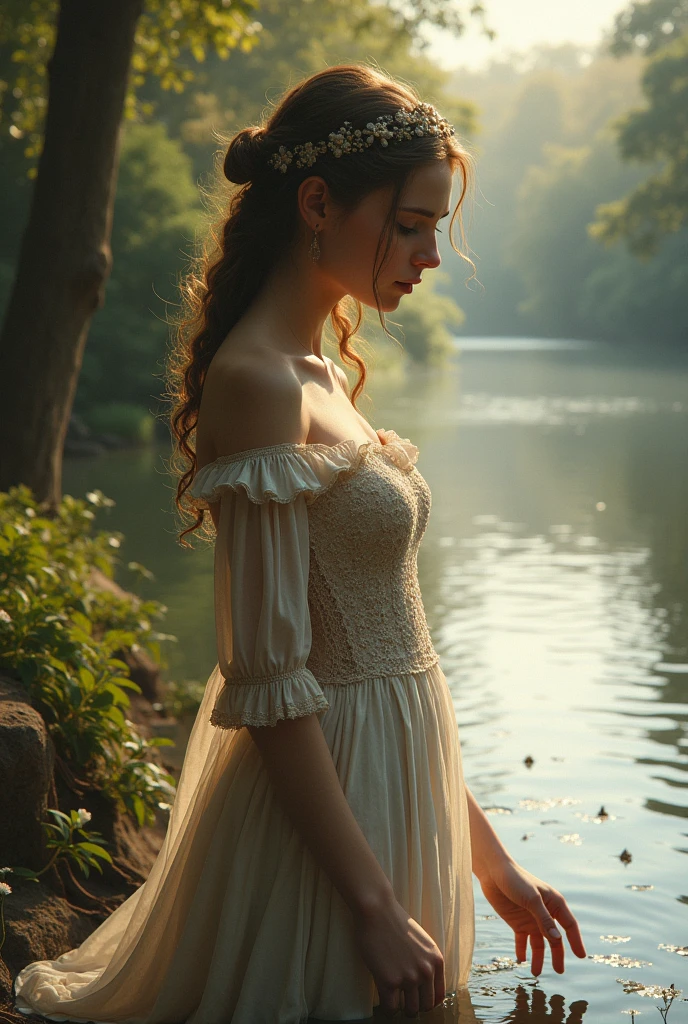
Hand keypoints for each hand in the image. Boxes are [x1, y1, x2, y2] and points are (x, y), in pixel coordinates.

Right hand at [352, 894, 445, 1016]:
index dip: (427, 1000)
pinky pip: (391, 1009)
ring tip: (394, 998)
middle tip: (403, 998)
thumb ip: (427, 962)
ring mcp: (408, 978)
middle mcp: (426, 972)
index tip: (418, 999)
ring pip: (410, 1011)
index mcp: (436, 961)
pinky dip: (388, 1008)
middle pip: (425, 1006)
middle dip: (414, 1004)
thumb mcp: (422, 942)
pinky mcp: (389, 982)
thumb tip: (424, 986)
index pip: (439, 996)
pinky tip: (384, 997)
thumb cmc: (396, 923)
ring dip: (401, 1007)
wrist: (377, 910)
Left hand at [477, 858, 586, 975]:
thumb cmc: (515, 880)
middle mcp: (545, 913)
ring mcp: (531, 919)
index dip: (576, 941)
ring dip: (538, 957)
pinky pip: (522, 940)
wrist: (493, 872)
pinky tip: (521, 960)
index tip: (581, 956)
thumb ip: (544, 920)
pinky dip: (522, 950)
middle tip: (559, 971)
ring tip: (535, 973)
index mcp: (554, 903)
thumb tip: (557, 940)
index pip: (569, 925)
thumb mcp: (531, 899)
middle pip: (554, 938)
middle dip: (557, 954)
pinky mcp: (517, 922)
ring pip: (538, 943)